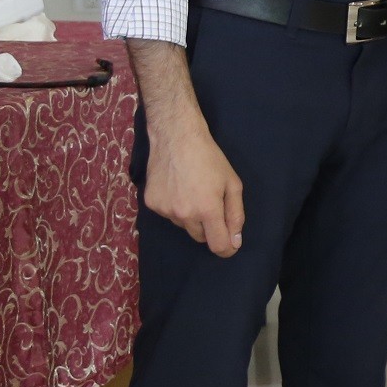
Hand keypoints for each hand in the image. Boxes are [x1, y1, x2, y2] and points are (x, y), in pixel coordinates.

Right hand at [146, 124, 244, 256]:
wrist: (176, 138)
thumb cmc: (209, 159)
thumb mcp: (232, 184)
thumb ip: (235, 215)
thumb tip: (235, 242)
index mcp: (207, 210)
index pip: (217, 245)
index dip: (227, 248)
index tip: (230, 244)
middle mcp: (184, 214)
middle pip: (201, 237)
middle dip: (209, 227)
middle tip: (211, 204)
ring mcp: (165, 210)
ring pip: (184, 226)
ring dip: (191, 216)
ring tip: (192, 190)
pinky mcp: (151, 204)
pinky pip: (168, 215)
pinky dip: (175, 207)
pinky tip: (176, 187)